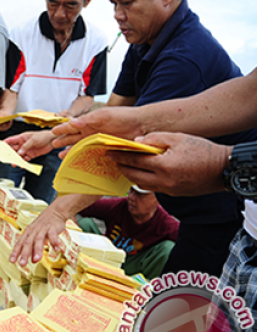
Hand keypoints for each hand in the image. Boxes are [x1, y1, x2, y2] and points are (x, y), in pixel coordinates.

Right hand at [4, 130, 55, 160]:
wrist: (52, 141)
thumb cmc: (42, 136)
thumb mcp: (33, 140)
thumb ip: (25, 146)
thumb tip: (19, 153)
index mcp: (21, 138)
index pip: (11, 140)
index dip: (5, 143)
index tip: (0, 147)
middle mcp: (22, 144)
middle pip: (13, 149)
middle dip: (9, 154)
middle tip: (6, 159)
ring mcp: (26, 150)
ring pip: (18, 156)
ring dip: (16, 160)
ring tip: (14, 164)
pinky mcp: (31, 155)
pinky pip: (25, 159)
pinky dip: (23, 163)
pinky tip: (22, 165)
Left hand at [10, 205, 67, 265]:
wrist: (55, 211)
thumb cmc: (43, 226)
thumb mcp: (37, 236)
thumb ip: (34, 248)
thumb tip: (33, 261)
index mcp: (28, 233)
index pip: (20, 243)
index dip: (16, 252)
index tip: (12, 261)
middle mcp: (34, 231)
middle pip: (28, 243)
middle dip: (25, 254)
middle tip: (22, 264)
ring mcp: (43, 229)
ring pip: (39, 240)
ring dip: (37, 250)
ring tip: (36, 260)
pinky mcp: (52, 227)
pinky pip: (53, 235)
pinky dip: (54, 241)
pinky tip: (56, 249)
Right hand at [51, 106, 143, 150]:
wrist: (141, 125)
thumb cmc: (122, 116)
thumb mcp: (103, 115)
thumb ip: (87, 120)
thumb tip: (72, 123)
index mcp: (89, 122)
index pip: (71, 126)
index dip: (62, 129)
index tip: (53, 132)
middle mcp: (92, 132)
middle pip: (73, 138)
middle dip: (63, 141)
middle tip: (53, 145)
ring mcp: (98, 142)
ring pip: (80, 148)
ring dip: (71, 151)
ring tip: (62, 157)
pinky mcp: (105, 150)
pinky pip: (91, 155)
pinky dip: (84, 159)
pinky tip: (79, 162)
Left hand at [108, 132, 229, 196]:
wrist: (223, 169)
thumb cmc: (202, 150)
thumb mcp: (177, 138)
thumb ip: (154, 139)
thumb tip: (135, 142)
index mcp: (163, 165)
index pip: (134, 160)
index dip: (119, 156)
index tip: (109, 152)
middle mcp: (163, 181)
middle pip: (133, 175)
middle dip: (121, 167)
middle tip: (113, 159)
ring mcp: (168, 189)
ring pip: (141, 183)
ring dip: (131, 175)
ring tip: (125, 165)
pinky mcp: (173, 193)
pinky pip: (152, 187)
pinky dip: (143, 180)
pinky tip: (141, 172)